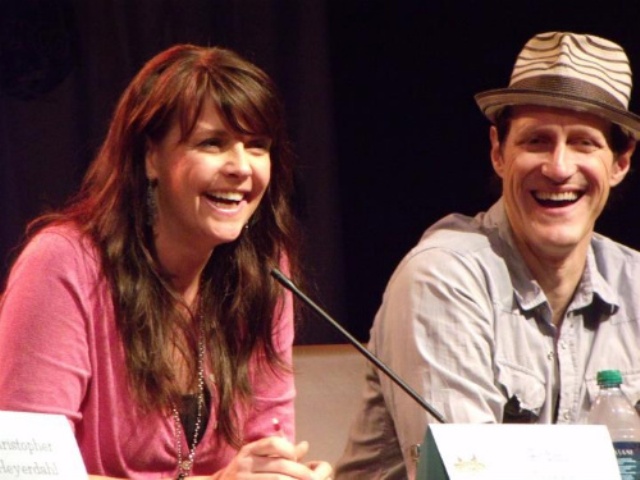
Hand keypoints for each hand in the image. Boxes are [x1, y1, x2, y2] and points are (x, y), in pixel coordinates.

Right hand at [212, 436, 332, 478]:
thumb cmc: (244, 472)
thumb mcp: (258, 458)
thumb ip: (281, 452)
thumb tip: (305, 445)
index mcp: (249, 450)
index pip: (272, 443)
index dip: (289, 449)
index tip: (298, 459)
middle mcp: (245, 463)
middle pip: (279, 466)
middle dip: (299, 473)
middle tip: (313, 478)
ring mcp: (243, 478)